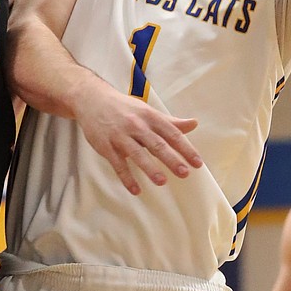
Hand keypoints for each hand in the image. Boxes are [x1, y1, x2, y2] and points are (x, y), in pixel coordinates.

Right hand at [76, 81, 201, 195]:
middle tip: (184, 173)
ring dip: (149, 168)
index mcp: (150, 116)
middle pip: (156, 144)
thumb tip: (194, 124)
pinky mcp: (106, 146)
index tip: (197, 163)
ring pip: (137, 154)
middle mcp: (136, 125)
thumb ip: (170, 122)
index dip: (185, 148)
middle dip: (171, 159)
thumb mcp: (148, 111)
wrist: (92, 100)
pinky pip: (118, 164)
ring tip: (162, 182)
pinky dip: (127, 178)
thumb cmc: (125, 108)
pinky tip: (136, 190)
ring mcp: (120, 136)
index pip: (171, 133)